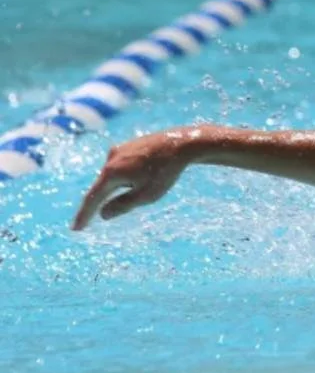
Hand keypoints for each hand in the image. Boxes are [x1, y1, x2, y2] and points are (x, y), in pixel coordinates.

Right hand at [72, 128, 206, 229]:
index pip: (93, 199)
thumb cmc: (165, 173)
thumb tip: (103, 214)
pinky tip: (146, 173)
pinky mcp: (126, 146)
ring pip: (115, 177)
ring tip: (150, 181)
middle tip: (98, 218)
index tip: (76, 229)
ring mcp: (118, 150)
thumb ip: (123, 205)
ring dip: (124, 186)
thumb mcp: (146, 196)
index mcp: (111, 172)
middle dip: (107, 200)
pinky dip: (127, 176)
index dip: (84, 215)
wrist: (181, 143)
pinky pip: (122, 167)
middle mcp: (110, 159)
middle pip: (104, 187)